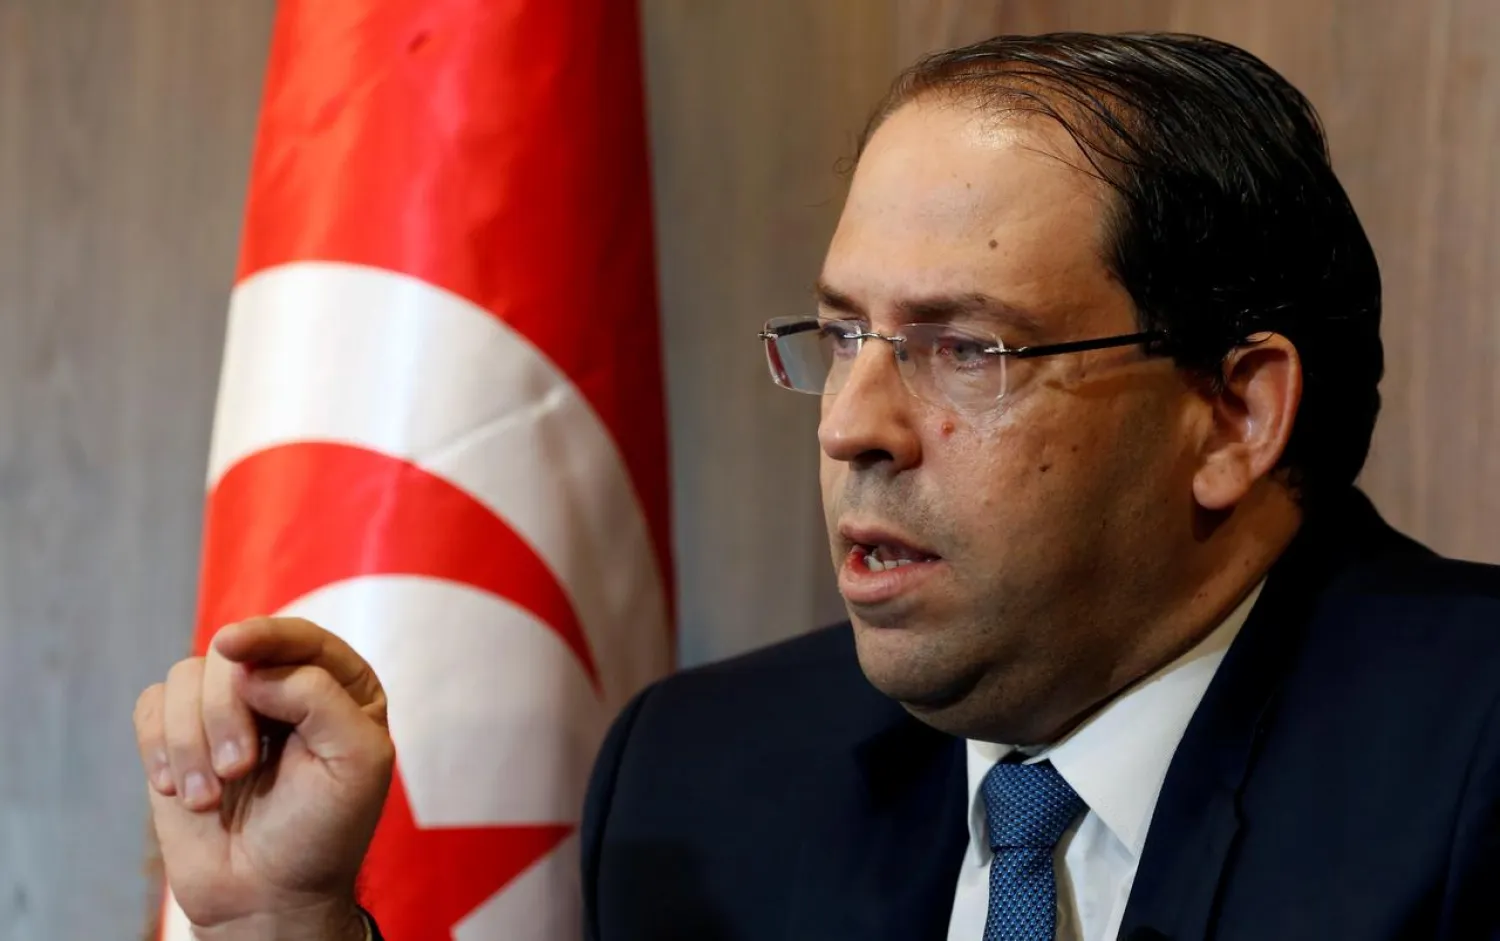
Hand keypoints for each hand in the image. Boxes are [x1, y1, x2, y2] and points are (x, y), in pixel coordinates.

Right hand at [134, 618, 393, 939]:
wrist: (267, 896)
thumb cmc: (322, 831)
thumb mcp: (354, 762)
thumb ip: (319, 698)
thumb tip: (252, 669)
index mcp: (339, 686)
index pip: (301, 637)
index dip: (265, 635)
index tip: (232, 647)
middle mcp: (283, 686)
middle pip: (234, 656)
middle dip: (226, 713)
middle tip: (238, 770)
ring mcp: (228, 708)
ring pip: (186, 677)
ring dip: (190, 741)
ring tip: (208, 798)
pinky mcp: (180, 734)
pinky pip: (153, 705)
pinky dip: (159, 746)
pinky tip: (179, 790)